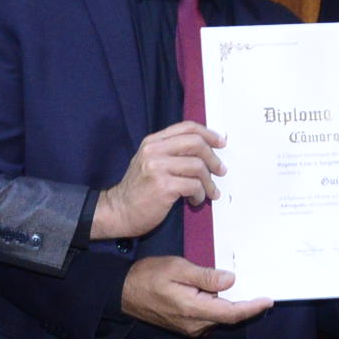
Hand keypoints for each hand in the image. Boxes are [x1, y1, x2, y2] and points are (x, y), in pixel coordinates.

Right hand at [92, 122, 223, 239]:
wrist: (119, 211)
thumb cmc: (138, 191)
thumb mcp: (149, 163)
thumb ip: (170, 153)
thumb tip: (203, 153)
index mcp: (152, 142)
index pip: (186, 127)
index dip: (208, 134)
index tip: (220, 143)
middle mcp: (154, 150)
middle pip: (195, 143)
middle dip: (213, 158)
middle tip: (220, 170)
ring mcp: (157, 168)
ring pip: (197, 166)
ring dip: (209, 182)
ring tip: (210, 192)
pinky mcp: (163, 186)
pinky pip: (193, 185)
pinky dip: (200, 194)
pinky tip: (195, 201)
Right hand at [122, 256, 272, 336]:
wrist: (123, 293)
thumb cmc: (148, 276)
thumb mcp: (178, 268)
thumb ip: (205, 276)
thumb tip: (231, 280)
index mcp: (194, 309)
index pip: (232, 313)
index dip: (252, 308)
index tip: (268, 301)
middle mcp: (195, 324)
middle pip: (229, 318)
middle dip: (246, 306)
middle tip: (261, 292)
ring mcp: (190, 327)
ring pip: (219, 318)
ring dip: (232, 306)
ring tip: (244, 290)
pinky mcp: (185, 326)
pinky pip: (209, 318)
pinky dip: (219, 308)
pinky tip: (221, 294)